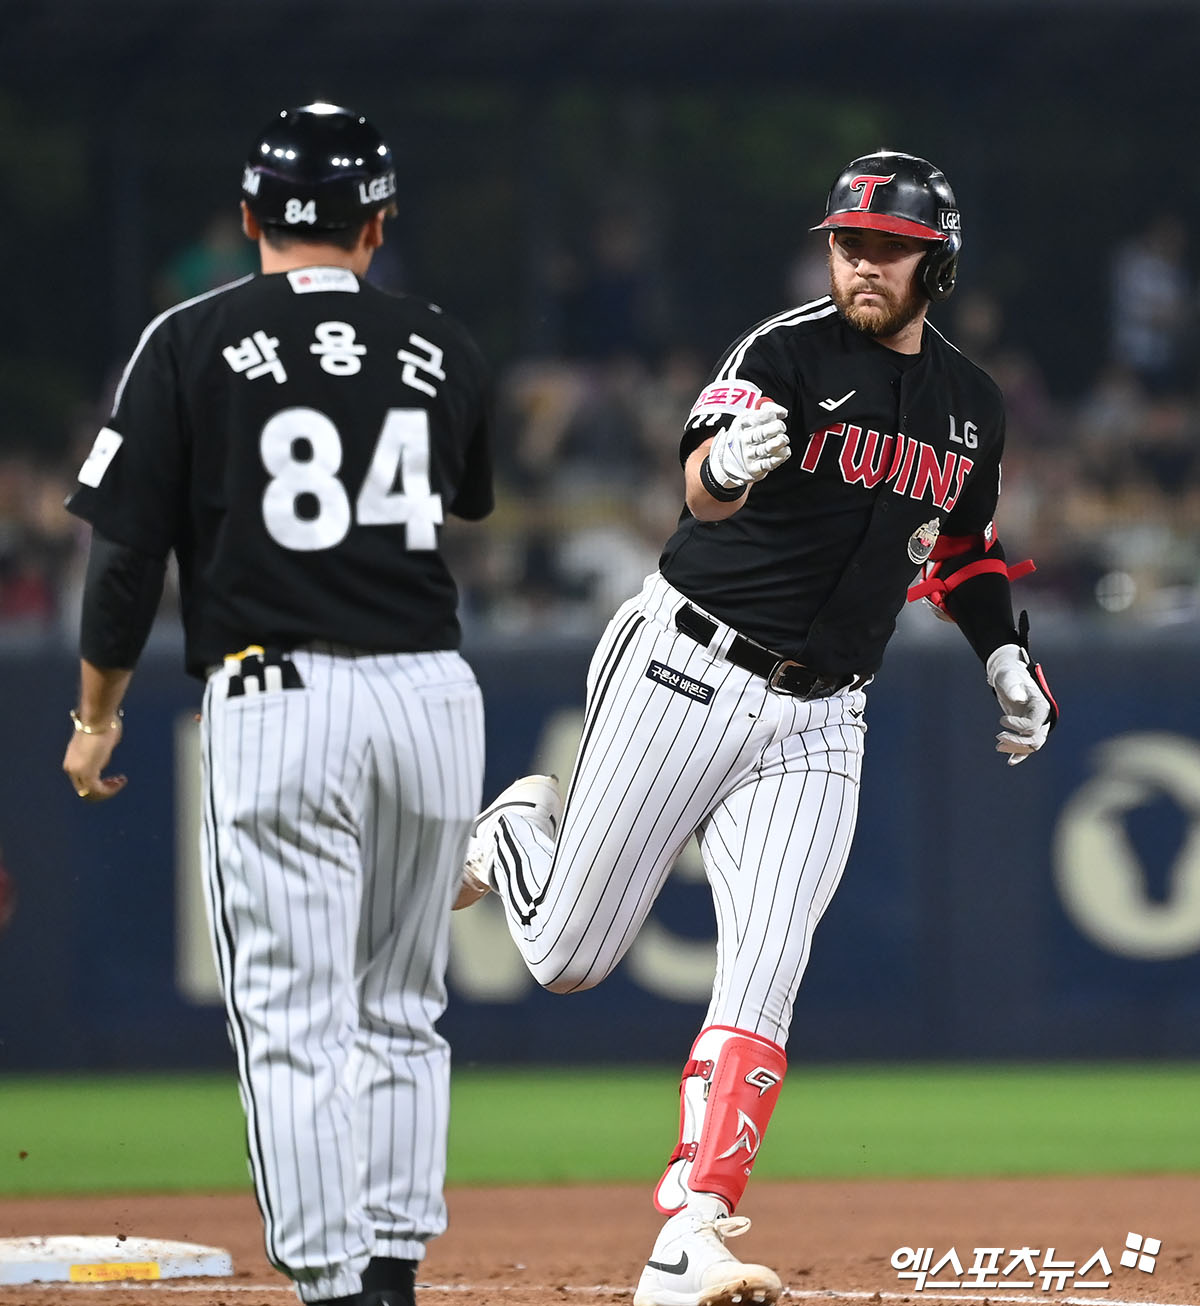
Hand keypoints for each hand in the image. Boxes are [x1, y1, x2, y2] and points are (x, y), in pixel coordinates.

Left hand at [63, 717, 127, 801]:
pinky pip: (98, 790)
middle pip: (84, 790)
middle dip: (103, 789)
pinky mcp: (87, 772)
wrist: (97, 719)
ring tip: (120, 781)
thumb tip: (105, 751)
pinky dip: (110, 790)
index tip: (114, 778)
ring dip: (107, 791)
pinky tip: (120, 781)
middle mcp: (71, 768)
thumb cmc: (102, 724)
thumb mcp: (100, 741)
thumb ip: (101, 751)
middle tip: (117, 781)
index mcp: (72, 760)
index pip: (82, 781)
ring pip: (90, 793)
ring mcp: (77, 771)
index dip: (99, 783)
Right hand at [706, 403, 789, 487]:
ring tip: (783, 440)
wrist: (727, 461)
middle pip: (761, 434)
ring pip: (766, 449)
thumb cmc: (744, 436)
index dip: (770, 415)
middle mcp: (743, 440)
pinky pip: (768, 463)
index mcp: (741, 424)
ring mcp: (748, 455)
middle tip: (781, 427)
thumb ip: (767, 410)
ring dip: (778, 443)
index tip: (776, 415)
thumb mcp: (749, 418)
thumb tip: (783, 412)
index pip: (757, 417)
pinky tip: (784, 451)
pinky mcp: (753, 468)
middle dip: (776, 428)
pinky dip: (779, 457)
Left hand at [986, 643, 1051, 765]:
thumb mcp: (1009, 677)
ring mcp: (1035, 723)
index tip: (1002, 720)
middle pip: (1035, 739)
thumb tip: (1017, 699)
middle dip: (1017, 742)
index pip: (1033, 725)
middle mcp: (1042, 717)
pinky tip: (1011, 762)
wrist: (1007, 674)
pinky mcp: (1026, 727)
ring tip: (998, 746)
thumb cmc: (1009, 673)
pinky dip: (1020, 753)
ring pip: (1031, 744)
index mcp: (1041, 706)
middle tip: (998, 739)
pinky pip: (1027, 745)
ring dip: (1016, 748)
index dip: (1018, 727)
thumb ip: (1013, 687)